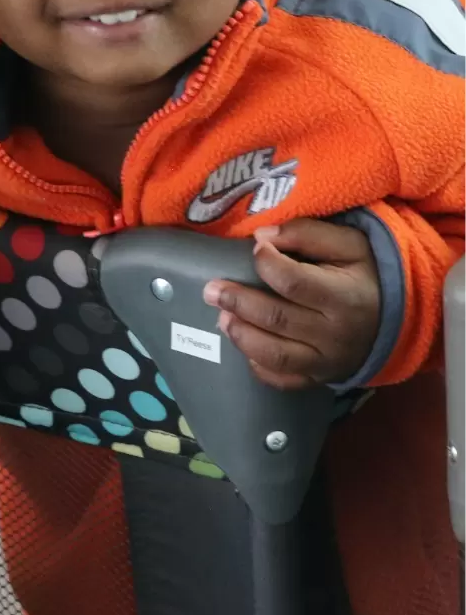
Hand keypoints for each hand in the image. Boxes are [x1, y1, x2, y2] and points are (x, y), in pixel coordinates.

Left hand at [201, 219, 380, 389]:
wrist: (402, 319)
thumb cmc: (366, 274)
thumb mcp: (350, 244)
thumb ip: (307, 234)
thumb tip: (262, 236)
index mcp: (344, 297)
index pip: (294, 282)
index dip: (266, 263)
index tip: (255, 248)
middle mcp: (335, 334)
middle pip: (277, 319)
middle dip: (238, 302)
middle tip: (212, 289)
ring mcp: (327, 361)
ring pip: (276, 355)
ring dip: (242, 336)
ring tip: (222, 317)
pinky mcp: (320, 377)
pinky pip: (284, 380)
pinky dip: (259, 367)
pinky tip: (245, 346)